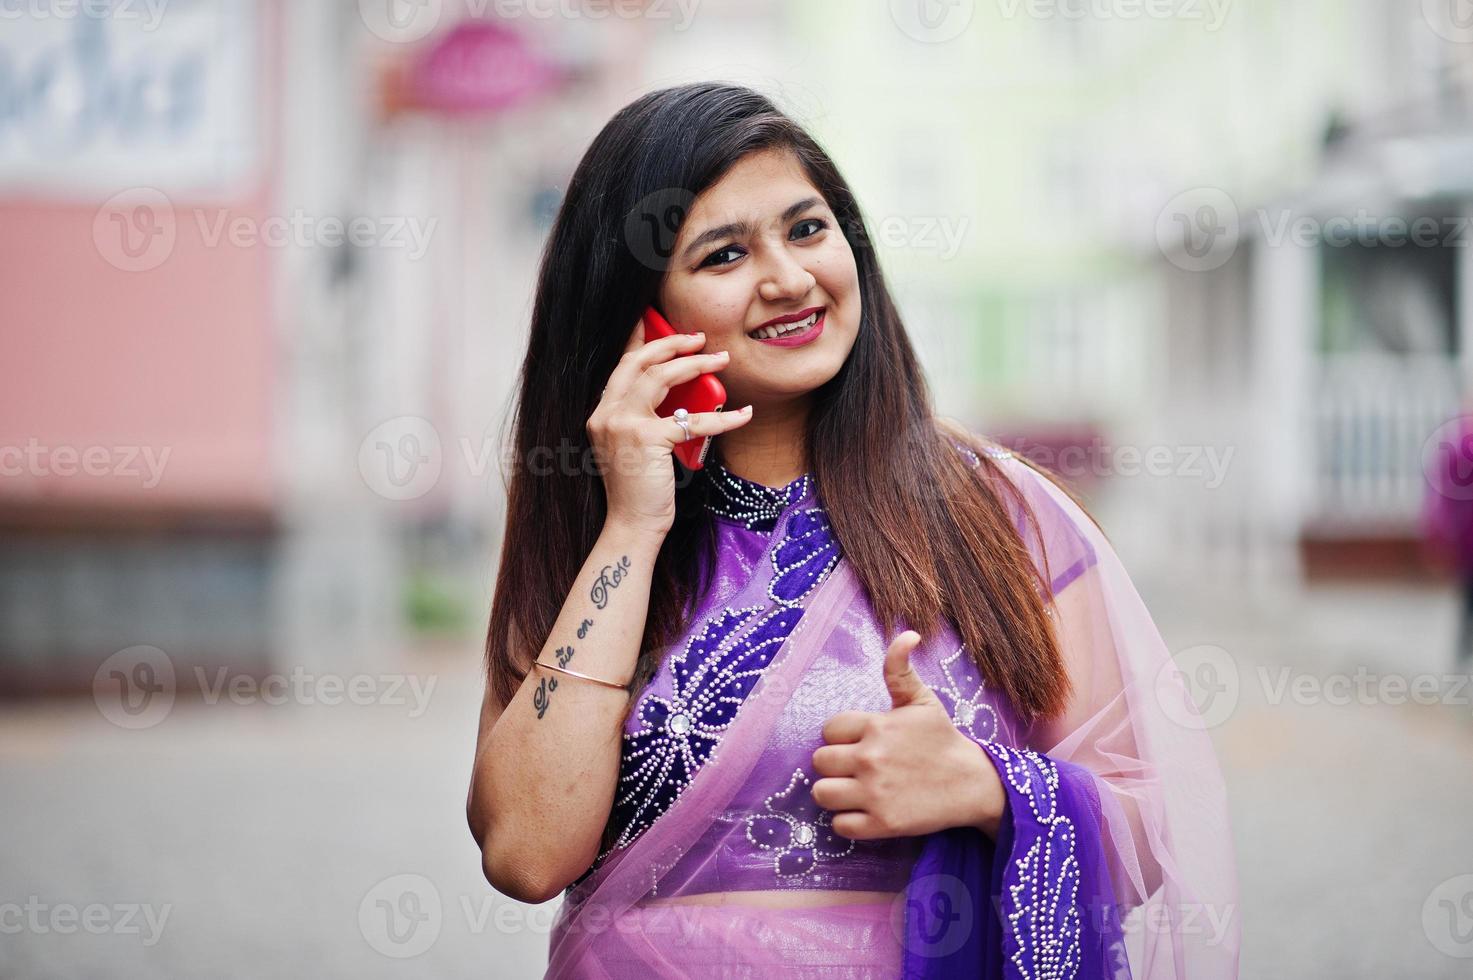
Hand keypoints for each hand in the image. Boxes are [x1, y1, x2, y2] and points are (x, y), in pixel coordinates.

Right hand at [588, 316, 752, 536]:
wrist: (632, 524)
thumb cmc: (640, 490)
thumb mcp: (635, 448)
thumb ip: (646, 420)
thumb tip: (681, 399)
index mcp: (602, 413)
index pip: (621, 366)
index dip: (639, 340)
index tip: (651, 319)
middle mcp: (606, 413)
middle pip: (639, 362)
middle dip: (671, 343)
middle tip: (699, 338)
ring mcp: (622, 424)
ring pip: (660, 377)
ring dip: (695, 365)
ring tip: (720, 360)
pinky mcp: (646, 439)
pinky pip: (691, 419)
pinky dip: (723, 416)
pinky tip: (742, 414)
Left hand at [812, 630, 1006, 839]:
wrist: (972, 783)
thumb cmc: (942, 739)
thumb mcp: (922, 700)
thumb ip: (900, 669)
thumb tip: (907, 634)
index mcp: (877, 725)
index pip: (829, 729)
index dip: (842, 736)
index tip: (861, 741)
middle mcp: (871, 758)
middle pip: (820, 761)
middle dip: (835, 763)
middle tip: (856, 767)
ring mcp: (875, 793)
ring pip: (822, 793)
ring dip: (835, 792)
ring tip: (853, 789)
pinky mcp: (882, 824)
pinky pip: (839, 825)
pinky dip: (848, 821)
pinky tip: (865, 810)